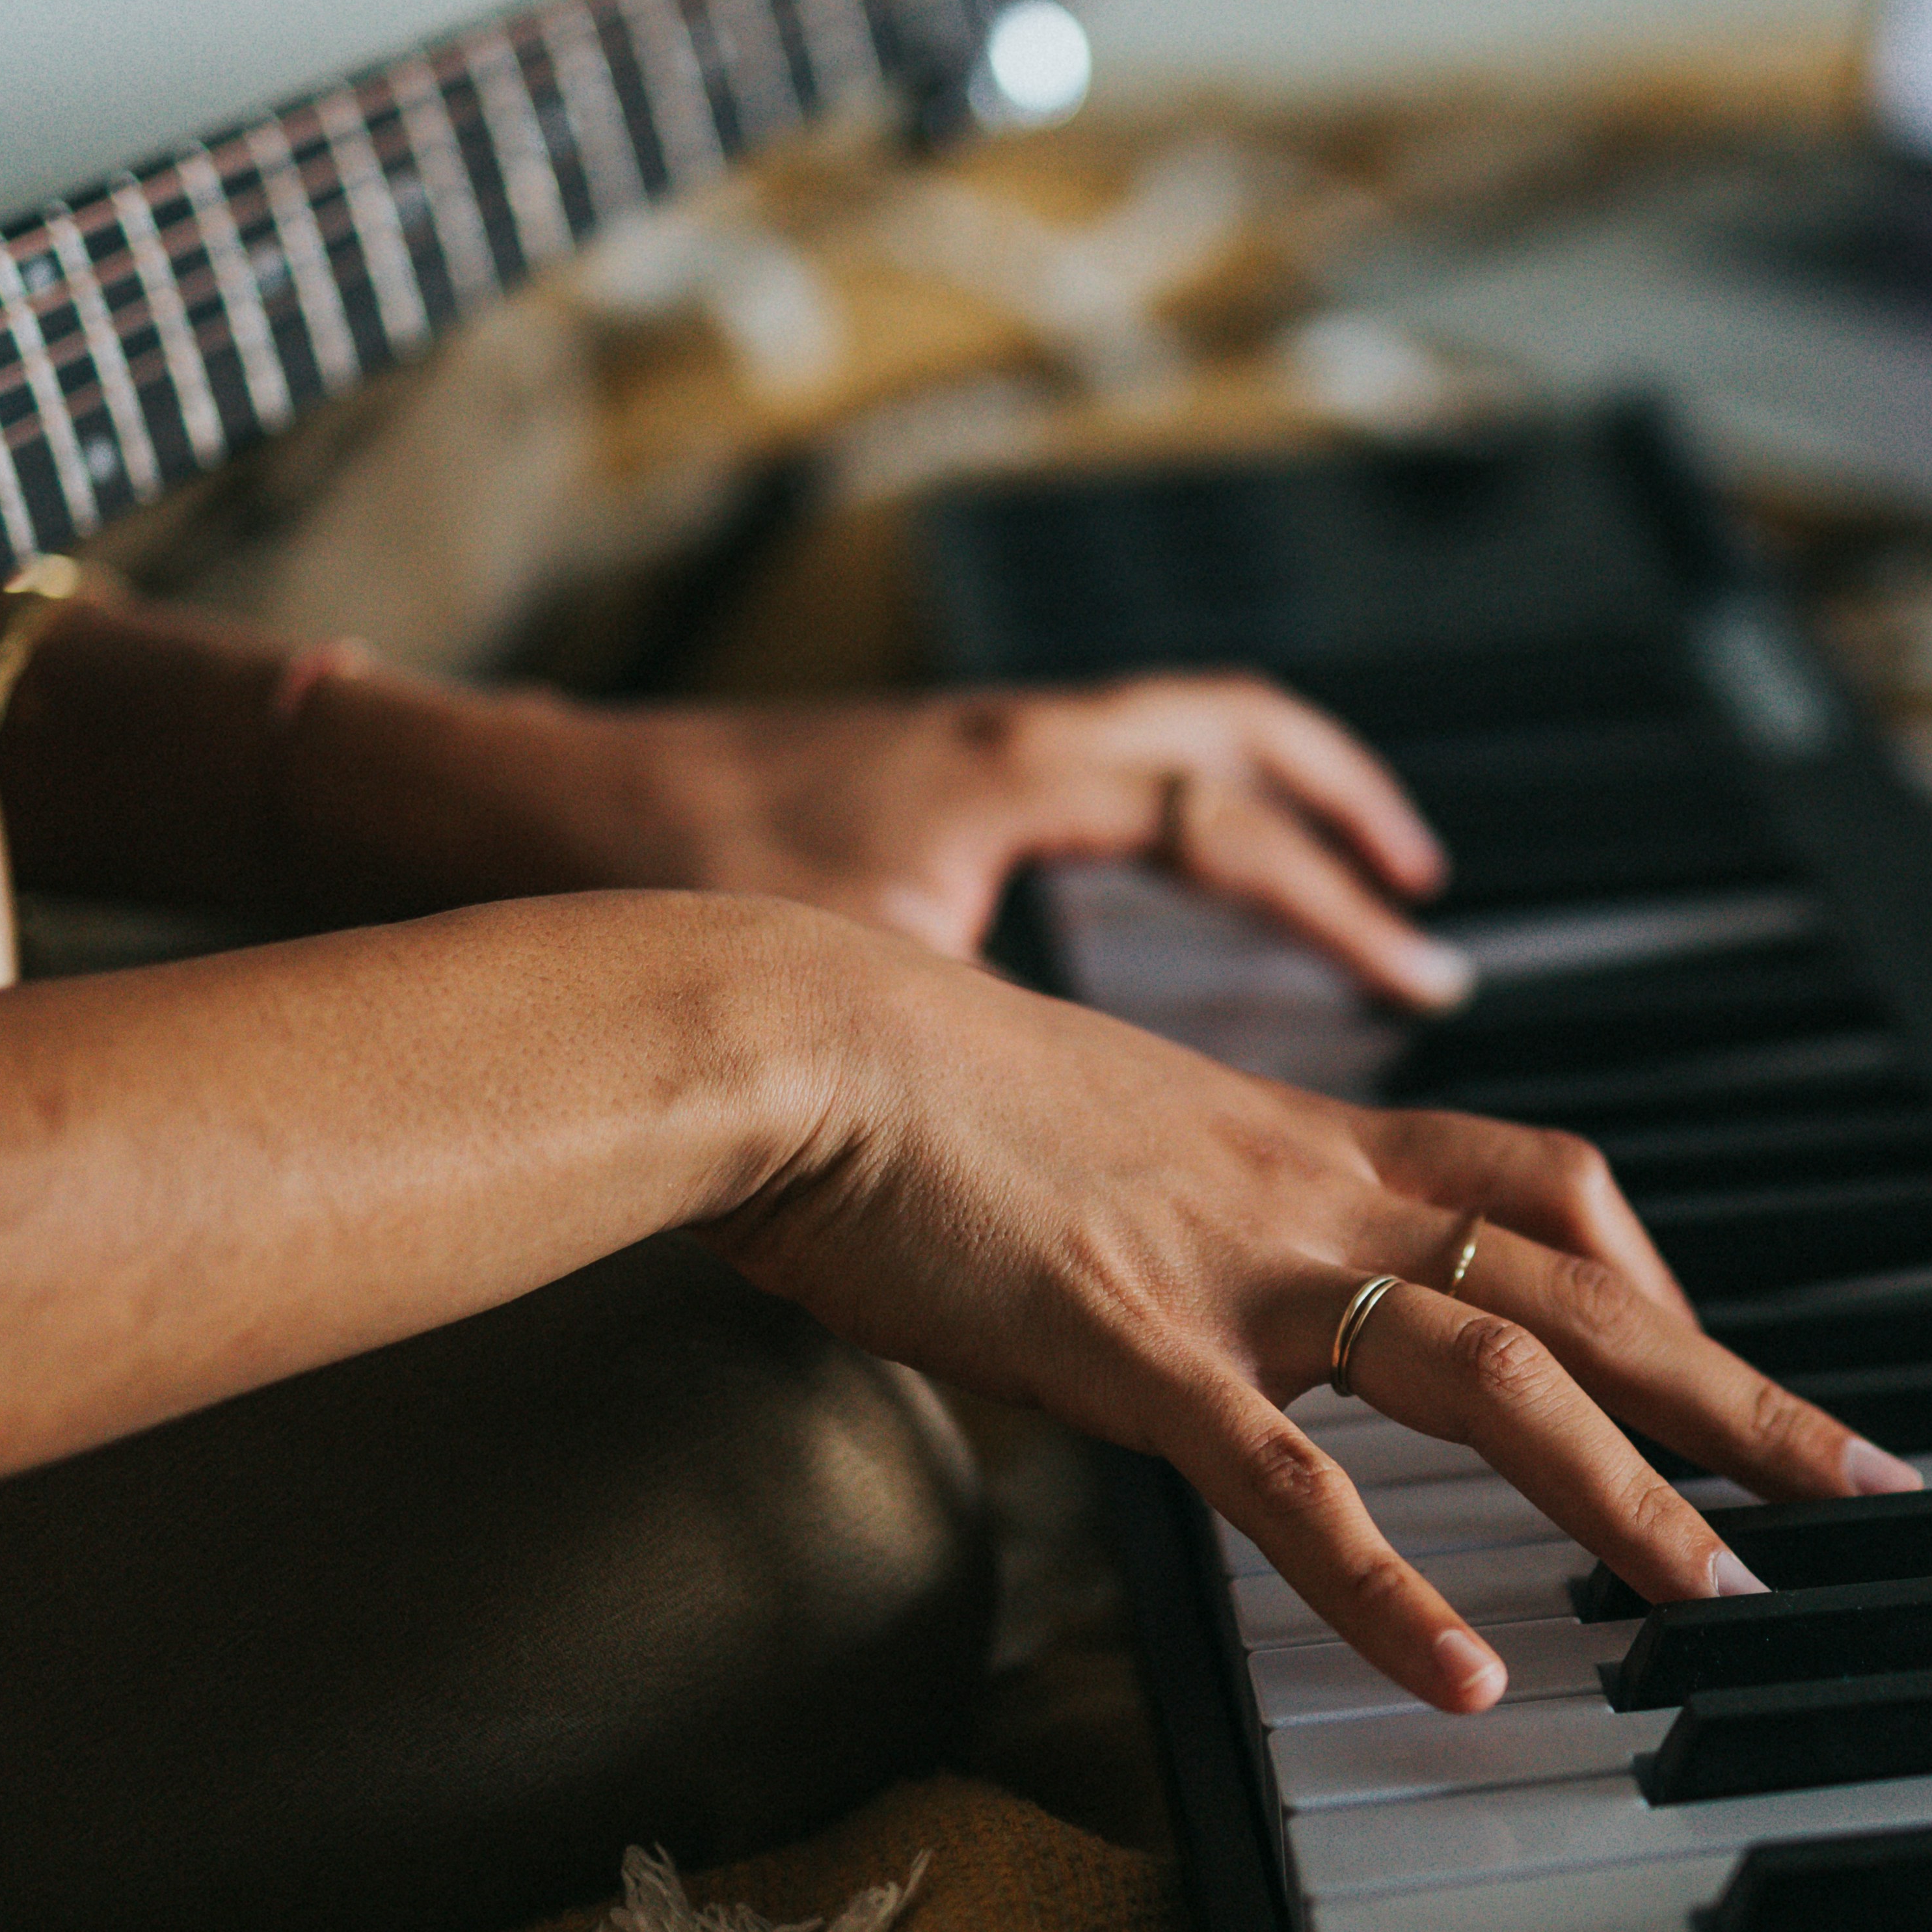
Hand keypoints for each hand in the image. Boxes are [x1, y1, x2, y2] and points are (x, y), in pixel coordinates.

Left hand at [383, 674, 1473, 1007]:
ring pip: (1153, 726)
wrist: (519, 819)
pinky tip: (1146, 885)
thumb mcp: (854, 1002)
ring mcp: (952, 745)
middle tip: (1410, 884)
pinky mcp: (902, 772)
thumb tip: (1071, 1205)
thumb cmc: (663, 892)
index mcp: (1010, 780)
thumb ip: (982, 1093)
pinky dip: (1147, 808)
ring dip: (1251, 789)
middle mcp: (1000, 741)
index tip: (1412, 967)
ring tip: (1326, 861)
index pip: (1222, 821)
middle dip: (1334, 800)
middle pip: (1225, 727)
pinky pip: (1078, 763)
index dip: (1329, 900)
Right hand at [705, 922, 1917, 1711]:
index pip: (1542, 1185)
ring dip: (1625, 1494)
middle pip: (1580, 1284)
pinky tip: (1468, 1676)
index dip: (1652, 1271)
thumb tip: (1161, 1264)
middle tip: (1863, 1480)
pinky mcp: (1135, 1348)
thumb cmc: (901, 1080)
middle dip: (1736, 1389)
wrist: (799, 1033)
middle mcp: (1304, 1194)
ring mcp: (1232, 1271)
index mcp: (1297, 1140)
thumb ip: (1164, 1199)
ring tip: (1726, 1599)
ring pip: (1490, 1377)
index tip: (1717, 1355)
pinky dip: (1391, 1587)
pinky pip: (1294, 1487)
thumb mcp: (1083, 1127)